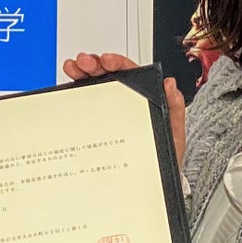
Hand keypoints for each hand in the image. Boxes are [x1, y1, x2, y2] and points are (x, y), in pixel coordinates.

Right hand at [64, 52, 184, 168]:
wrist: (148, 181)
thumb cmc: (163, 156)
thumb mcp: (173, 133)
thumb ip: (174, 108)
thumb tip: (170, 85)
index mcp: (142, 95)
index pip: (128, 72)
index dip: (116, 62)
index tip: (107, 60)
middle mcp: (124, 99)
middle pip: (106, 73)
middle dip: (93, 63)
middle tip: (84, 62)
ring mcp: (107, 109)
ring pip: (92, 85)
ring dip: (80, 72)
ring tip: (72, 67)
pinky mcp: (94, 122)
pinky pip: (82, 104)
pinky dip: (73, 93)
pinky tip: (67, 87)